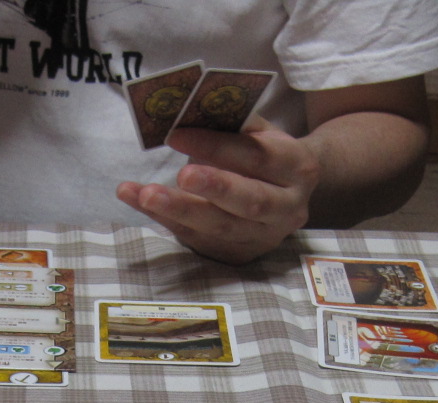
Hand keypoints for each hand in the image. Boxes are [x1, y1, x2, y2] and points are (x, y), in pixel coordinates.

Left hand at [116, 118, 320, 264]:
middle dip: (212, 188)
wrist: (289, 193)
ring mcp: (264, 237)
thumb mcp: (259, 132)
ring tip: (144, 195)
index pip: (257, 157)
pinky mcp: (240, 254)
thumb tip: (184, 113)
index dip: (217, 146)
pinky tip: (140, 203)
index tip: (177, 134)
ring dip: (180, 211)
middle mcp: (288, 209)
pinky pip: (199, 239)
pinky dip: (167, 221)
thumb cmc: (266, 154)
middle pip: (249, 201)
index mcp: (298, 168)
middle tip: (179, 175)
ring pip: (221, 228)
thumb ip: (231, 125)